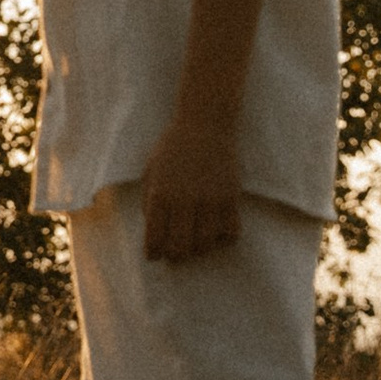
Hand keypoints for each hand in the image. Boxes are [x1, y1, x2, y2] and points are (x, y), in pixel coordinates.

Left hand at [139, 118, 242, 261]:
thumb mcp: (151, 172)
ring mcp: (210, 200)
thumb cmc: (173, 149)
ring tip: (195, 240)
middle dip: (175, 255)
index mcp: (160, 194)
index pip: (154, 239)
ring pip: (206, 245)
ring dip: (199, 248)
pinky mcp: (231, 198)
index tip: (154, 255)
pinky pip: (230, 233)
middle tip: (175, 251)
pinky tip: (216, 230)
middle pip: (181, 248)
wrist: (205, 124)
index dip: (153, 253)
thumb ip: (149, 203)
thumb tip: (154, 235)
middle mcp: (184, 200)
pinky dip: (223, 238)